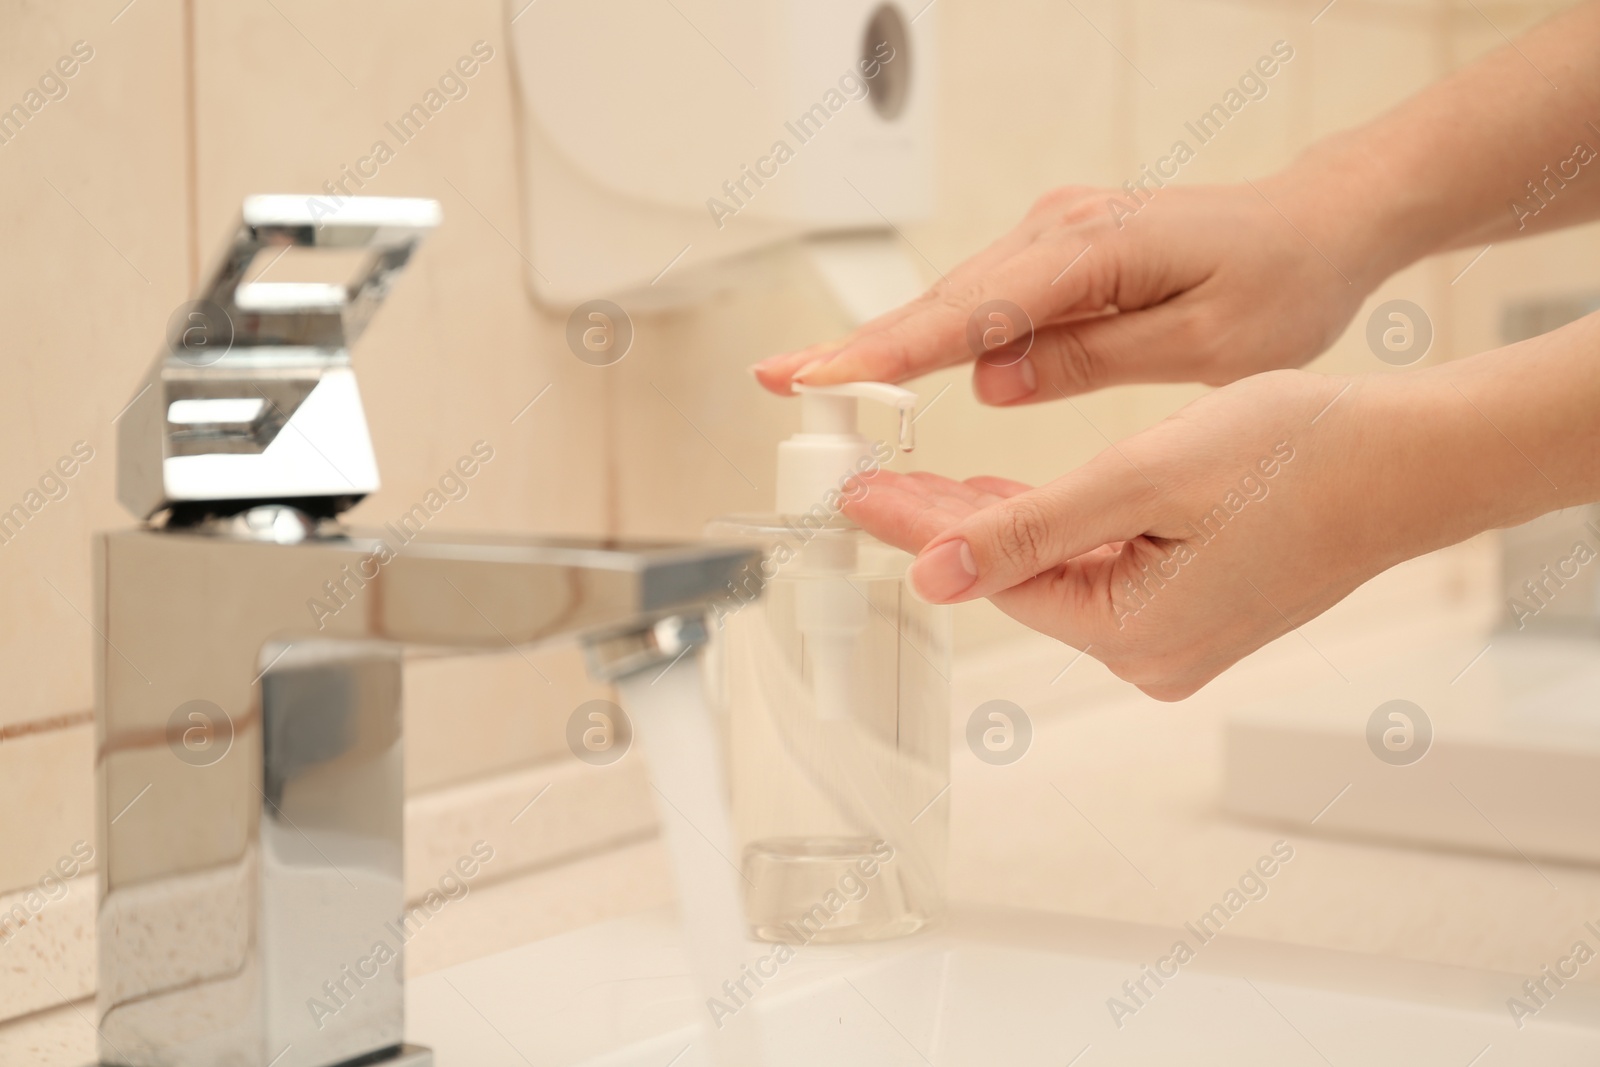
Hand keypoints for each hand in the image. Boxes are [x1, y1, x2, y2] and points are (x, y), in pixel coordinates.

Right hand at [753, 181, 1383, 402]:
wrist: (1318, 226)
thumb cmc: (1283, 283)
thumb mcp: (1206, 345)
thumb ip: (1094, 358)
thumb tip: (991, 379)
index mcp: (1098, 247)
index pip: (972, 310)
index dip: (888, 350)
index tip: (820, 375)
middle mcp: (1063, 228)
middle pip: (944, 300)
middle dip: (859, 346)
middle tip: (780, 383)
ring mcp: (1057, 234)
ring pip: (958, 300)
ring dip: (891, 345)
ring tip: (816, 383)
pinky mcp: (1060, 251)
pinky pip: (988, 299)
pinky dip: (939, 336)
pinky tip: (891, 368)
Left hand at [840, 369, 1482, 699]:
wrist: (1406, 461)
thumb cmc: (1296, 457)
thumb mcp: (1141, 478)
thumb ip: (1029, 527)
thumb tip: (935, 573)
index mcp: (1134, 635)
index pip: (992, 575)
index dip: (919, 527)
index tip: (857, 494)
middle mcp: (1150, 654)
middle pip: (1019, 579)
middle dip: (949, 525)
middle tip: (878, 476)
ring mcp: (1175, 638)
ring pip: (1058, 572)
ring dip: (1000, 523)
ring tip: (926, 480)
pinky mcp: (1194, 610)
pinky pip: (1101, 571)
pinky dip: (1059, 530)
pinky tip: (1016, 498)